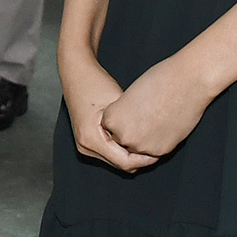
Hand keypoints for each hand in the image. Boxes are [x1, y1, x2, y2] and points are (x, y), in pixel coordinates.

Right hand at [59, 49, 153, 172]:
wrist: (76, 72)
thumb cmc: (96, 82)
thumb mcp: (118, 103)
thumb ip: (132, 124)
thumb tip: (151, 141)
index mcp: (90, 138)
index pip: (124, 162)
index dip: (144, 160)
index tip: (159, 152)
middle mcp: (85, 146)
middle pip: (120, 164)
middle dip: (139, 159)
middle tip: (157, 147)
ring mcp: (84, 145)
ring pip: (115, 160)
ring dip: (131, 154)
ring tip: (147, 141)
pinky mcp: (87, 141)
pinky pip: (110, 152)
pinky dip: (123, 148)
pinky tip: (133, 137)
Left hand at [98, 52, 213, 161]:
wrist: (186, 82)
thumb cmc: (158, 81)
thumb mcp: (129, 96)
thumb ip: (124, 115)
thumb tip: (128, 129)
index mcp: (112, 119)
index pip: (110, 127)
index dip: (123, 118)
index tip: (134, 108)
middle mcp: (123, 136)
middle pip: (123, 140)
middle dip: (133, 130)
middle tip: (147, 114)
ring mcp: (142, 146)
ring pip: (139, 147)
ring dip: (145, 138)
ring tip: (156, 119)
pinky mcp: (160, 151)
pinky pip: (154, 151)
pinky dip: (159, 141)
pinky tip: (165, 125)